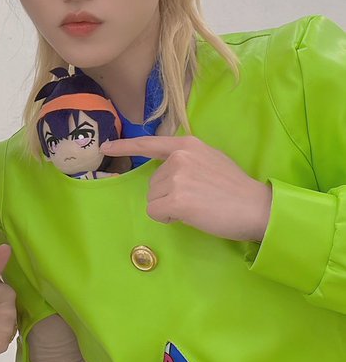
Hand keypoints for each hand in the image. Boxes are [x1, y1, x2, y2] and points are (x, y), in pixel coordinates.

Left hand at [101, 135, 271, 240]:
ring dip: (169, 207)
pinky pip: (156, 212)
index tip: (105, 147)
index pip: (149, 143)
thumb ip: (188, 159)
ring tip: (197, 206)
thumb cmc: (235, 188)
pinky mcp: (175, 200)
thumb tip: (170, 169)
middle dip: (168, 195)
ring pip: (153, 199)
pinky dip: (168, 218)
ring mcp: (176, 178)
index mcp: (187, 144)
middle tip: (196, 199)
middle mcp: (179, 157)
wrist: (255, 207)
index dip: (125, 146)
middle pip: (152, 183)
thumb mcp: (211, 159)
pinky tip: (190, 215)